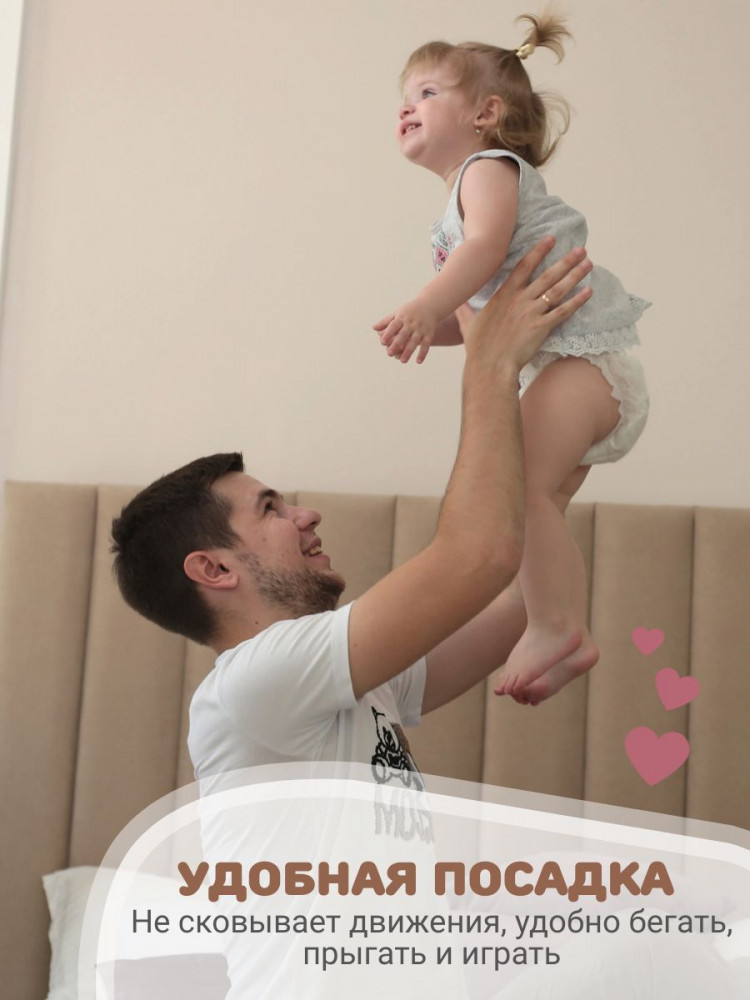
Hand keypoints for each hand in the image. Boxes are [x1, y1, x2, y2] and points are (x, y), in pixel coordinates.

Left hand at [373, 298, 439, 364]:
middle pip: (403, 334)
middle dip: (396, 344)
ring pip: (414, 341)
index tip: (382, 342)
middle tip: (389, 354)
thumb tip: (373, 328)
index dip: (388, 334)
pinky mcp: (429, 333)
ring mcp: (421, 328)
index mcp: (402, 318)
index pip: (393, 326)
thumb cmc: (409, 311)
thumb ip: (386, 321)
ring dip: (409, 351)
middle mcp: (411, 323)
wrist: (430, 305)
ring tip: (402, 361)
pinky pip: (426, 344)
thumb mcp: (398, 313)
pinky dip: (423, 353)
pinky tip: (418, 362)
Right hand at [459, 237, 592, 371]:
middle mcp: (520, 299)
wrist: (489, 366)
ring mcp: (532, 312)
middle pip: (547, 275)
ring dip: (575, 276)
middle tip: (581, 249)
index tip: (551, 239)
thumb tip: (454, 301)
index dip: (539, 251)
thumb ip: (464, 309)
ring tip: (588, 264)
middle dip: (566, 260)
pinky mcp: (541, 327)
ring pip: (558, 290)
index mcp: (504, 295)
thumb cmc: (478, 346)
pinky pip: (563, 312)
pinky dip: (577, 302)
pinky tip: (588, 292)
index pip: (524, 266)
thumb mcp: (467, 323)